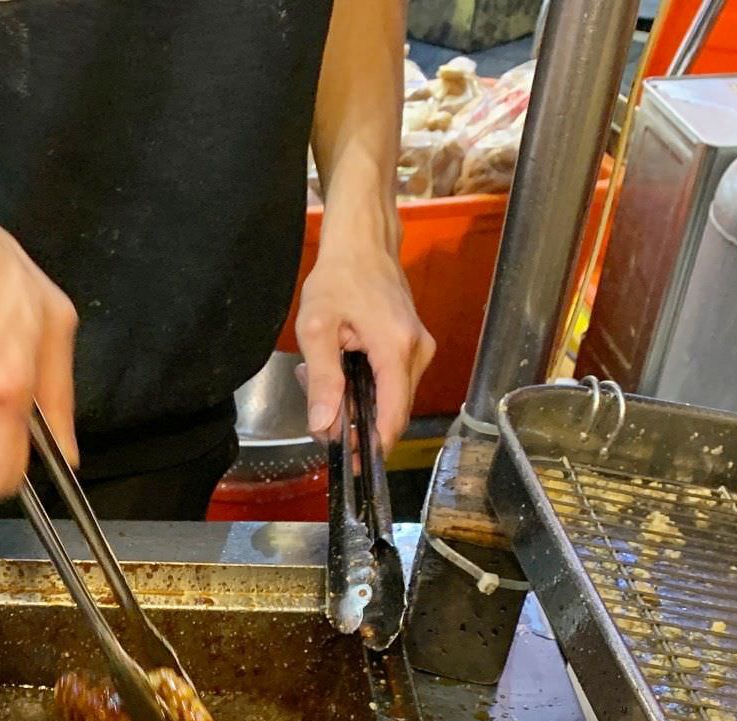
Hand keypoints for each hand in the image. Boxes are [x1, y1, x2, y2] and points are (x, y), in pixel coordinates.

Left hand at [294, 241, 433, 452]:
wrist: (363, 243)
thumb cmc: (338, 277)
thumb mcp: (315, 328)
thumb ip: (321, 380)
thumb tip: (323, 426)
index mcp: (396, 349)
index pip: (393, 417)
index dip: (371, 446)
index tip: (348, 462)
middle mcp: (418, 352)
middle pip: (393, 413)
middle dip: (357, 424)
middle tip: (319, 416)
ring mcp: (420, 349)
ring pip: (392, 400)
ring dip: (359, 405)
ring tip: (321, 384)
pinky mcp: (415, 347)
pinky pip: (394, 383)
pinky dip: (367, 388)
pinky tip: (339, 371)